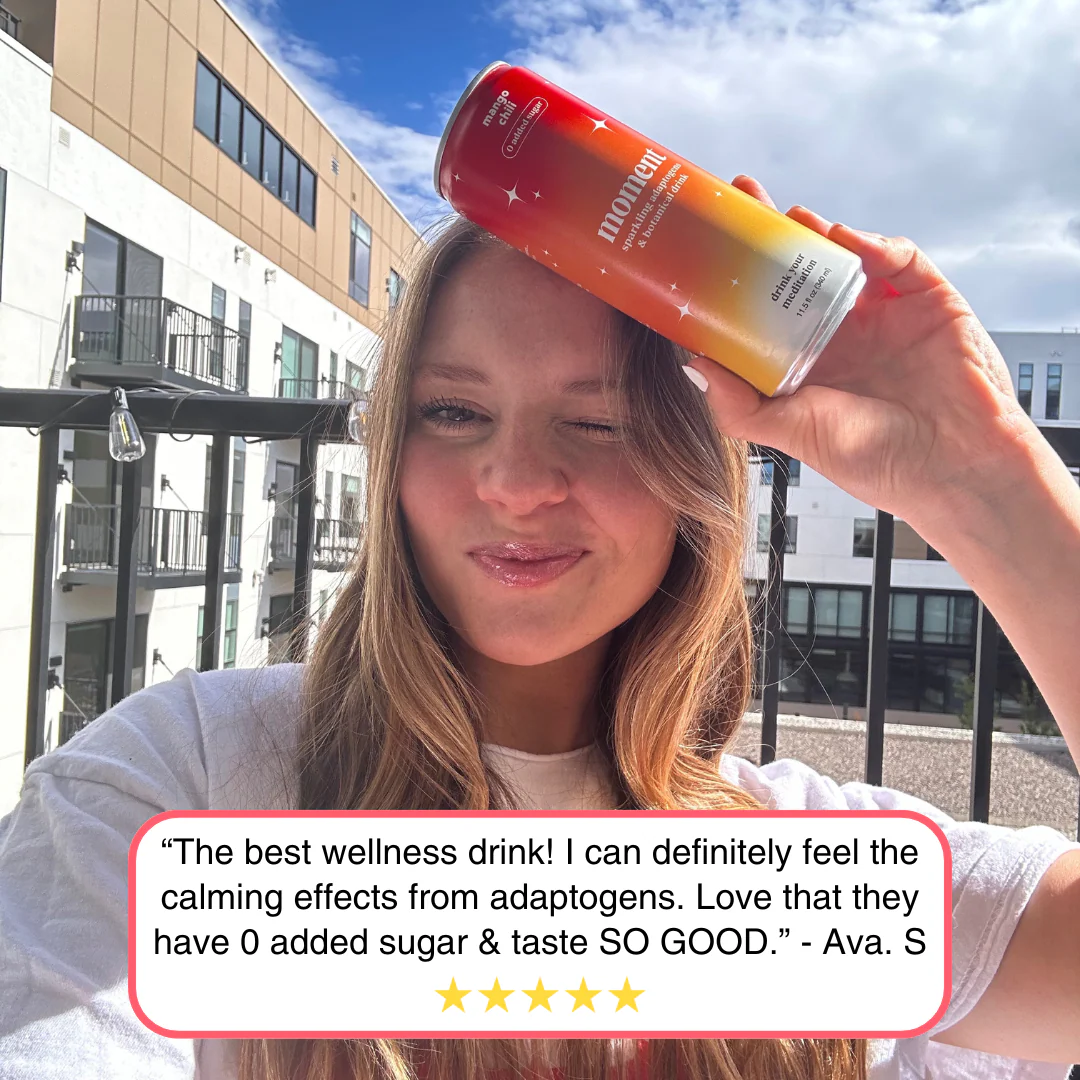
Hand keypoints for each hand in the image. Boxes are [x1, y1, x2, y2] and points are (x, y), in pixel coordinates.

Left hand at [685, 175, 1040, 533]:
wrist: (951, 468)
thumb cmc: (874, 460)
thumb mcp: (789, 432)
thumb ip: (737, 404)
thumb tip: (692, 363)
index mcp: (805, 362)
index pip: (763, 306)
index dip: (737, 275)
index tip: (706, 246)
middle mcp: (841, 333)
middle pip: (797, 270)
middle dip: (769, 234)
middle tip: (741, 198)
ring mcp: (885, 313)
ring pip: (844, 256)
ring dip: (815, 232)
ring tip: (790, 218)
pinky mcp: (928, 300)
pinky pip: (898, 258)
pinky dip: (872, 242)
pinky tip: (847, 239)